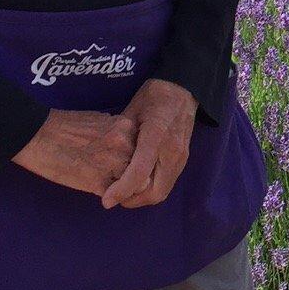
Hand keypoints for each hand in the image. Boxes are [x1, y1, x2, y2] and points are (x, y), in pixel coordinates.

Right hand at [11, 109, 139, 198]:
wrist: (37, 135)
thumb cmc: (63, 126)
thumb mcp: (98, 120)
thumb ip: (116, 132)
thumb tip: (127, 144)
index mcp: (124, 127)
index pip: (145, 148)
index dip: (139, 158)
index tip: (131, 162)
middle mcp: (124, 145)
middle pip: (144, 167)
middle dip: (137, 174)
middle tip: (123, 177)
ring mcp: (113, 165)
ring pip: (134, 184)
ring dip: (126, 187)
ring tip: (112, 185)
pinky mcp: (99, 183)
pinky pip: (115, 196)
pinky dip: (111, 196)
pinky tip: (99, 191)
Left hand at [101, 78, 196, 208]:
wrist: (183, 88)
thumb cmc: (153, 96)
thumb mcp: (130, 112)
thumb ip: (120, 139)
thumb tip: (105, 164)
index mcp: (156, 137)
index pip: (139, 173)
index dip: (121, 190)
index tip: (106, 201)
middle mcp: (172, 152)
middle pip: (154, 192)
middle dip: (133, 200)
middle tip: (114, 197)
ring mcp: (181, 157)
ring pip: (163, 191)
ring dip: (143, 197)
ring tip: (124, 192)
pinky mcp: (183, 159)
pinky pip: (167, 183)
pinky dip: (151, 189)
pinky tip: (138, 182)